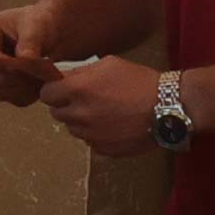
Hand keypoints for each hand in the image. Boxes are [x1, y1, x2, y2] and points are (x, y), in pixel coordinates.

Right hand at [0, 1, 61, 105]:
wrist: (54, 31)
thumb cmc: (43, 22)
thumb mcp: (37, 26)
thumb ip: (30, 41)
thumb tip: (23, 58)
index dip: (8, 65)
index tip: (31, 65)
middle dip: (16, 78)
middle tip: (41, 75)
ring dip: (21, 90)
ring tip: (43, 80)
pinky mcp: (5, 83)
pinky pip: (10, 98)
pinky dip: (25, 96)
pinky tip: (41, 87)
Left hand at [41, 54, 158, 157]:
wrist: (168, 107)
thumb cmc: (140, 81)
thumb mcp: (109, 64)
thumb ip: (81, 72)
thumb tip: (63, 78)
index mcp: (77, 90)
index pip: (46, 94)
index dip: (55, 90)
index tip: (65, 89)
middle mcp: (79, 114)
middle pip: (56, 113)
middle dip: (67, 106)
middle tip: (87, 99)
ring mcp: (90, 135)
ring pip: (72, 129)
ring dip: (81, 121)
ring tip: (104, 112)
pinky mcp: (103, 150)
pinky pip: (89, 142)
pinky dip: (96, 134)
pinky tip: (113, 125)